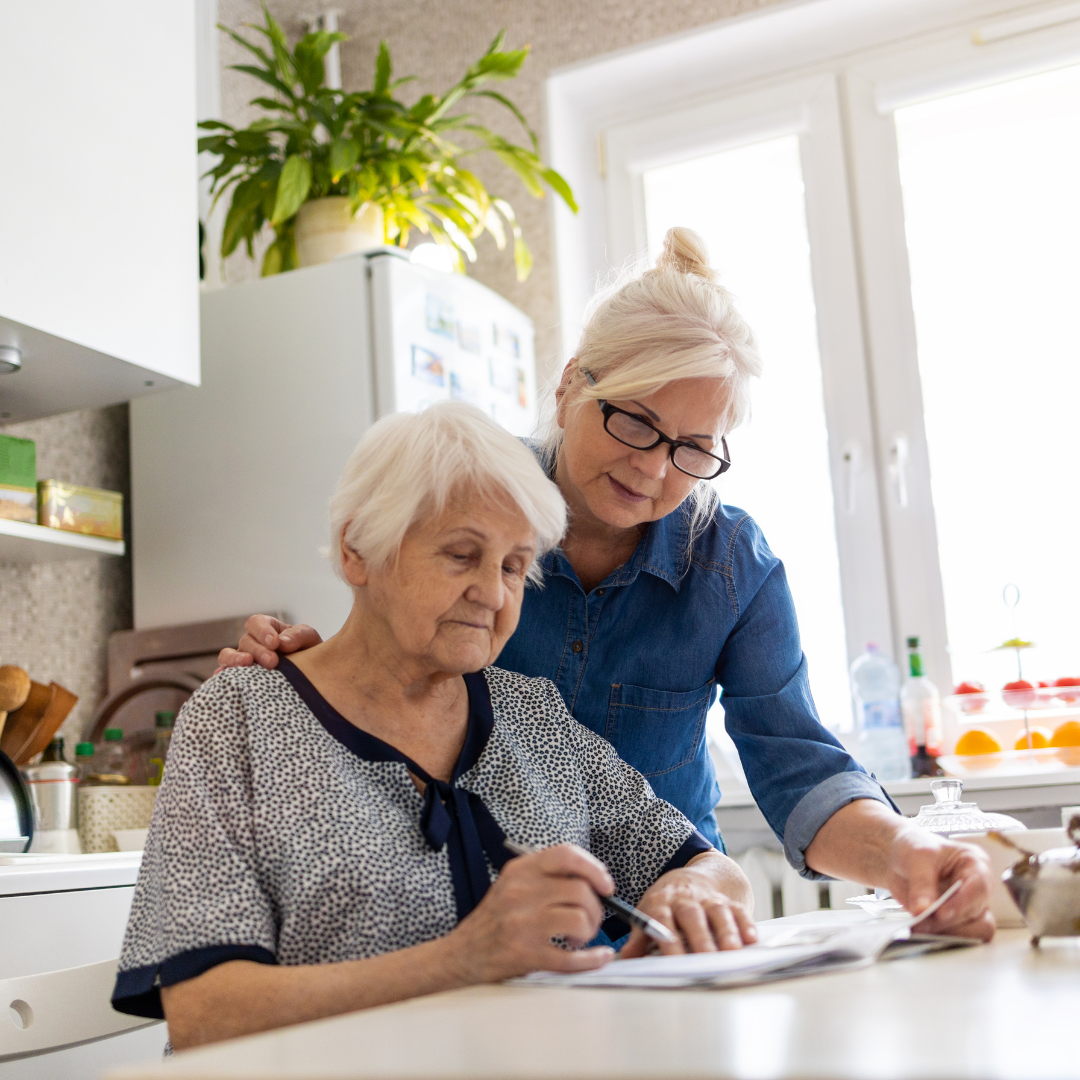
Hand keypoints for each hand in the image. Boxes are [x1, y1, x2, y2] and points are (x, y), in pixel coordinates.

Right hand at [216, 615, 322, 672]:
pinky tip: (223, 679)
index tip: (274, 643)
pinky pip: (225, 675)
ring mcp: (244, 660)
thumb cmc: (310, 652)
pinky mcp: (240, 678)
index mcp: (268, 629)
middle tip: (272, 662)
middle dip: (258, 650)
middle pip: (245, 641)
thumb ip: (299, 636)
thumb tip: (283, 642)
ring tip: (247, 664)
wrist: (312, 675)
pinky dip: (222, 675)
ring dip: (235, 659)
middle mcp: (252, 643)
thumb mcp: (310, 639)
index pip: (256, 622)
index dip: (262, 631)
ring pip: (228, 655)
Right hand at [446, 844, 613, 982]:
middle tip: (590, 920)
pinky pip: (571, 958)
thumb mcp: (513, 884)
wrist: (462, 955)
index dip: (593, 868)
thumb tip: (594, 879)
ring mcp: (522, 924)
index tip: (605, 885)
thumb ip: (546, 876)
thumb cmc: (496, 919)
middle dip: (596, 908)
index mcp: (520, 870)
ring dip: (589, 932)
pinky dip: (592, 960)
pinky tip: (597, 958)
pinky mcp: (526, 955)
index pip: (566, 855)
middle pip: (580, 890)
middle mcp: (520, 892)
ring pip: (579, 919)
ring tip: (578, 938)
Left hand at [621, 851, 756, 957]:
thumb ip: (638, 938)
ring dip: (726, 932)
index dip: (667, 939)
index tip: (673, 960)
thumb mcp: (646, 914)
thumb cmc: (665, 904)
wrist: (690, 876)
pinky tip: (751, 940)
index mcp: (661, 903)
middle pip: (692, 916)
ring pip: (717, 912)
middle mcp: (685, 899)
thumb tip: (624, 960)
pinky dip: (746, 924)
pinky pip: (738, 911)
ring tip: (732, 952)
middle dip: (700, 938)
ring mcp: (708, 899)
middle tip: (706, 960)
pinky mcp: (728, 901)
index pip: (662, 920)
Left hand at [881, 828, 993, 940]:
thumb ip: (921, 883)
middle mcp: (978, 888)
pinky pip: (957, 936)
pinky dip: (941, 937)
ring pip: (973, 931)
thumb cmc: (915, 848)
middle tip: (923, 923)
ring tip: (920, 927)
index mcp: (975, 863)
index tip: (941, 914)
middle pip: (977, 914)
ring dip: (947, 933)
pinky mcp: (957, 921)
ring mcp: (969, 906)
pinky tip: (923, 931)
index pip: (978, 888)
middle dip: (950, 922)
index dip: (961, 903)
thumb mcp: (917, 856)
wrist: (900, 858)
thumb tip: (923, 910)